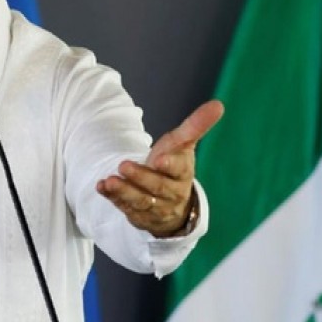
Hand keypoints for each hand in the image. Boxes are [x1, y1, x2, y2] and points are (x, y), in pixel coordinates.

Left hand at [96, 100, 223, 237]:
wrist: (172, 203)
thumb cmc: (175, 166)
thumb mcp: (183, 145)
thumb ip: (195, 126)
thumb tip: (219, 104)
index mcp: (183, 173)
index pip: (179, 170)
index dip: (170, 165)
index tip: (159, 159)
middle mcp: (171, 193)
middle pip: (157, 187)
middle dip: (140, 177)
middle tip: (123, 165)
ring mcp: (155, 207)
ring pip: (141, 201)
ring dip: (124, 191)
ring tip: (109, 181)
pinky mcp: (139, 216)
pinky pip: (126, 208)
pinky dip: (113, 198)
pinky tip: (102, 187)